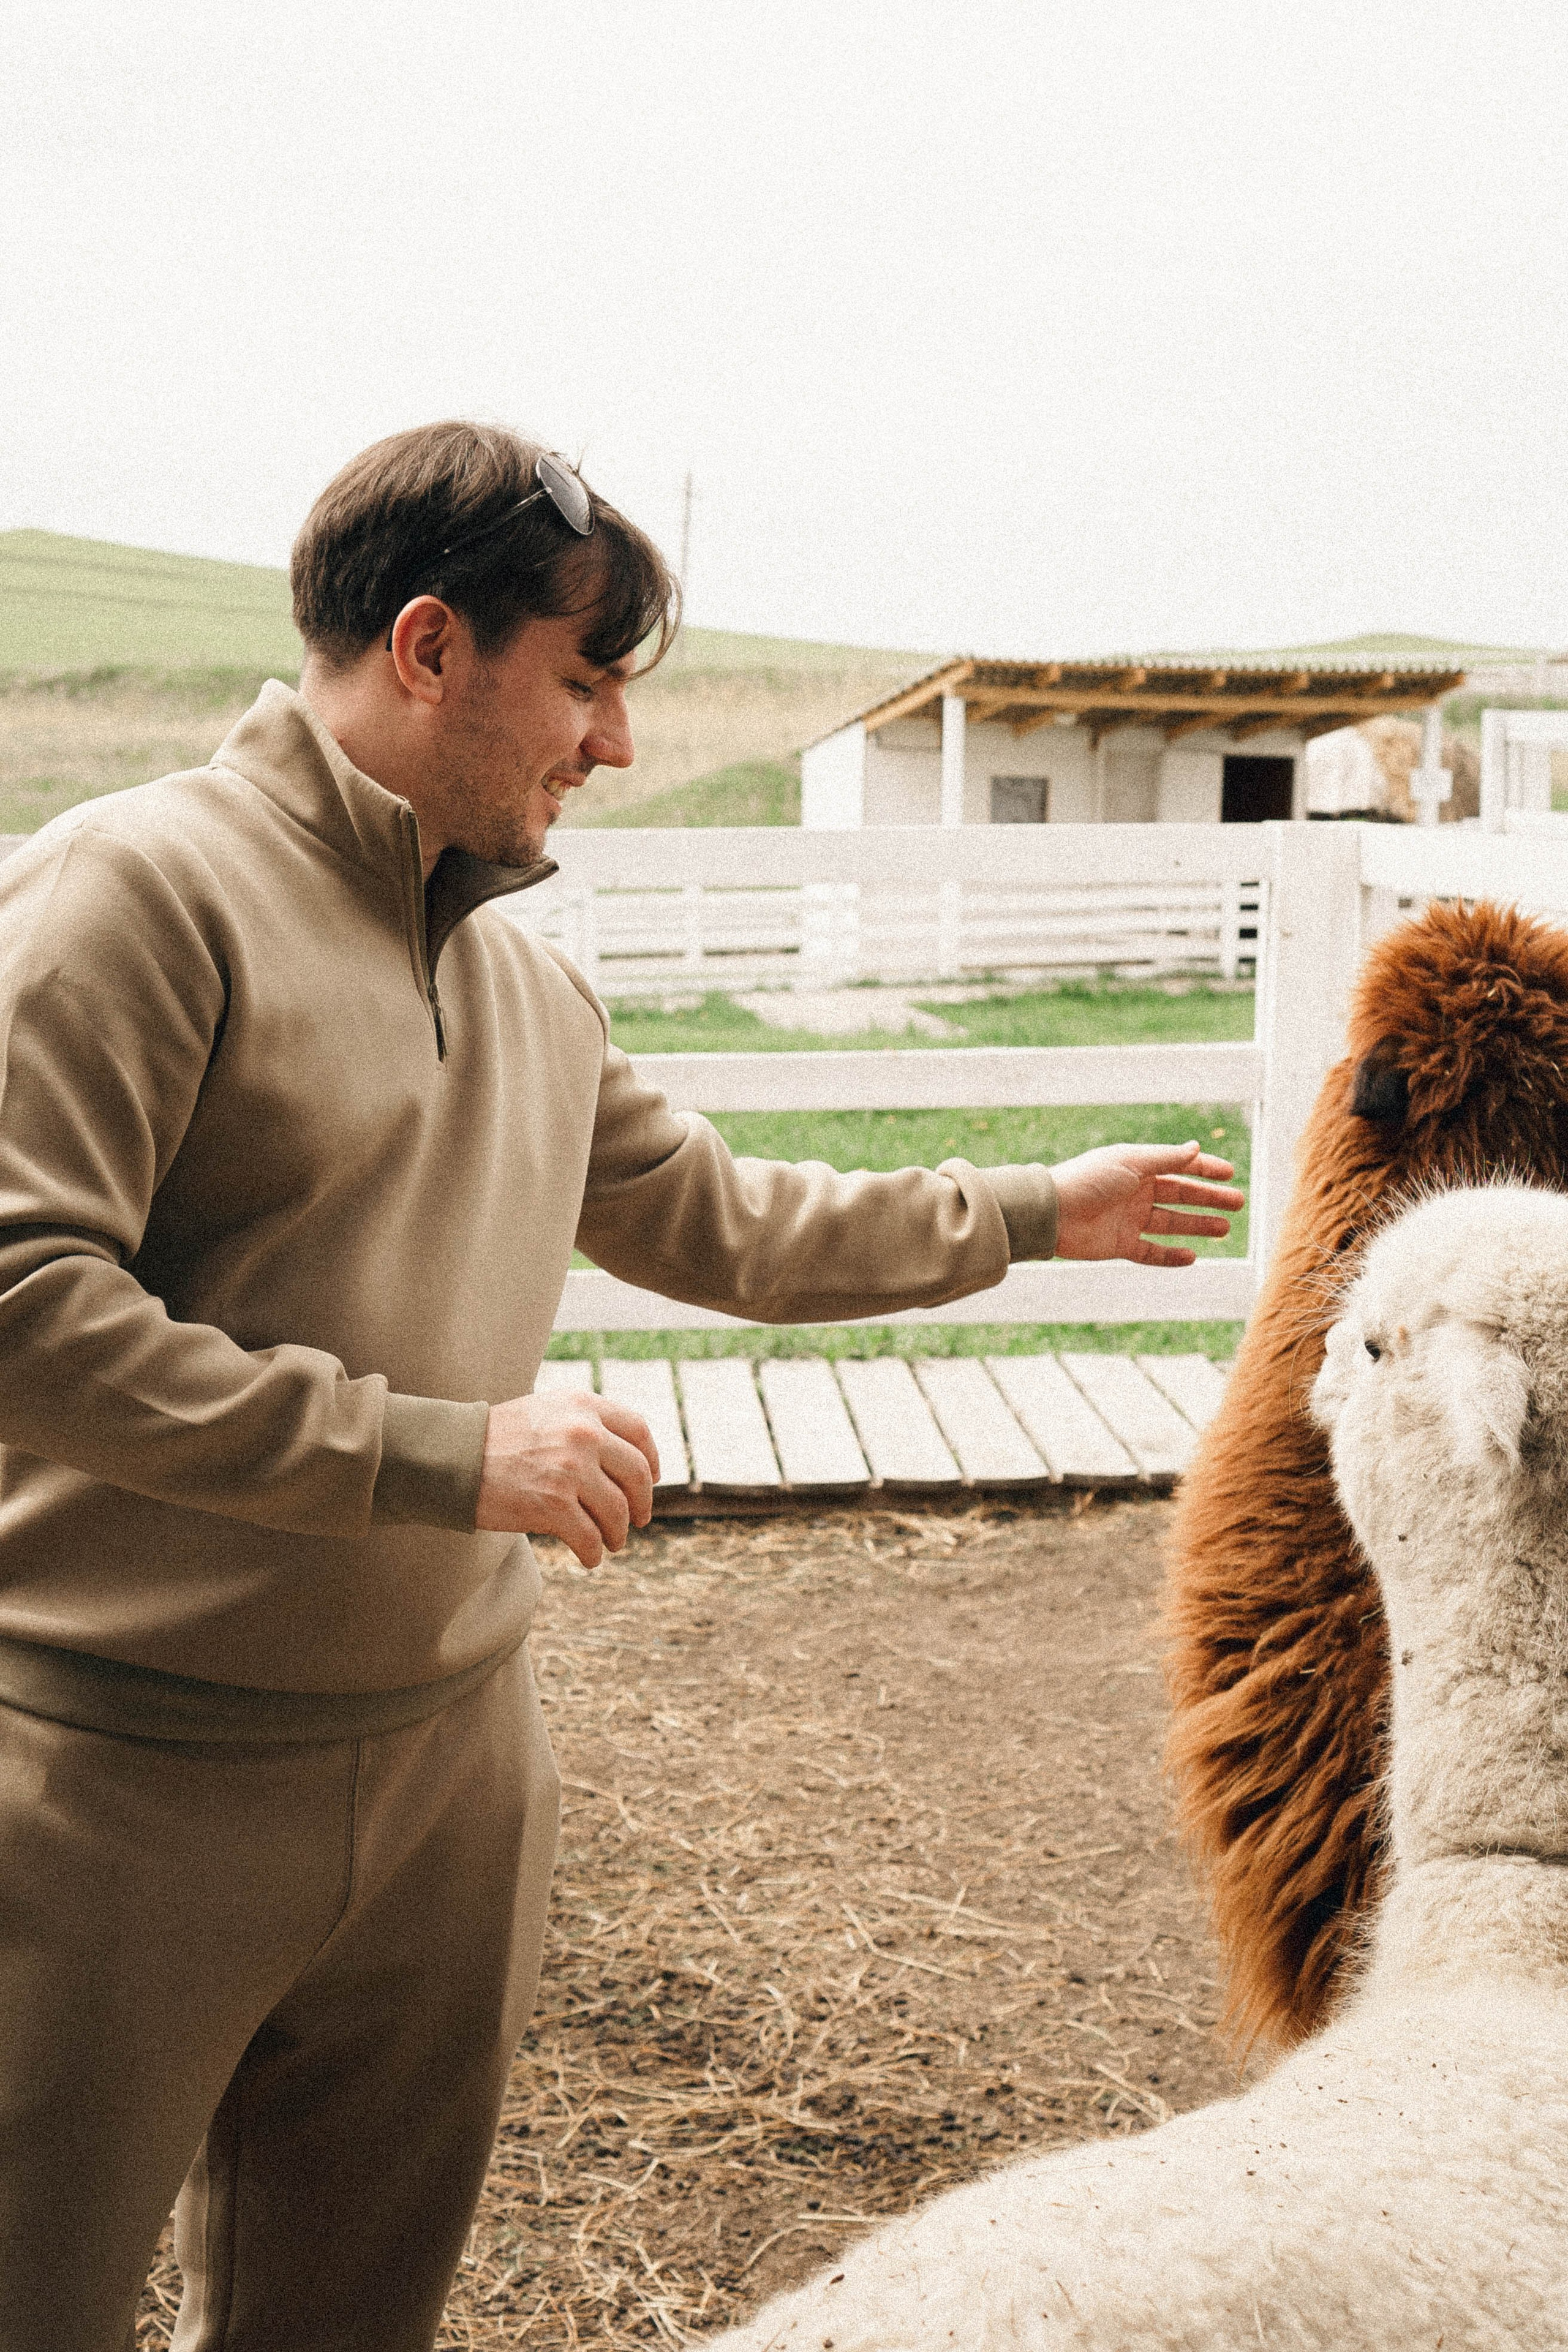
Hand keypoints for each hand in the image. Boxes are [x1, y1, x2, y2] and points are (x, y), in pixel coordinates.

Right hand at [475, 1390, 658, 1565]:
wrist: (453, 1458)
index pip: (639, 1431)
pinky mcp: (552, 1504)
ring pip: (617, 1511)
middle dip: (642, 1503)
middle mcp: (583, 1432)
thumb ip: (585, 1423)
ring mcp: (569, 1469)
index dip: (651, 1459)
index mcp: (583, 1405)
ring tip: (610, 1542)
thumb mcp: (547, 1411)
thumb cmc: (497, 1438)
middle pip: (636, 1474)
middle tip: (638, 1519)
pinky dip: (593, 1552)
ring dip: (617, 1533)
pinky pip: (590, 1537)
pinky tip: (589, 1557)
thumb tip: (626, 1456)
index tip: (651, 1479)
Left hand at [1051, 1141, 1243, 1266]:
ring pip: (1171, 1223)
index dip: (1204, 1169)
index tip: (1230, 1174)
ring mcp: (1129, 1220)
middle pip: (1180, 1195)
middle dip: (1209, 1199)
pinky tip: (1192, 1257)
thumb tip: (1196, 1148)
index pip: (1178, 1167)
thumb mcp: (1131, 1163)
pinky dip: (1170, 1256)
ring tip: (1225, 1228)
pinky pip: (1151, 1252)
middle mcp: (1135, 1193)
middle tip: (1238, 1202)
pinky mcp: (1120, 1245)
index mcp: (1138, 1168)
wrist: (1052, 1214)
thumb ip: (1166, 1158)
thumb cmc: (1088, 1180)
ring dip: (1198, 1225)